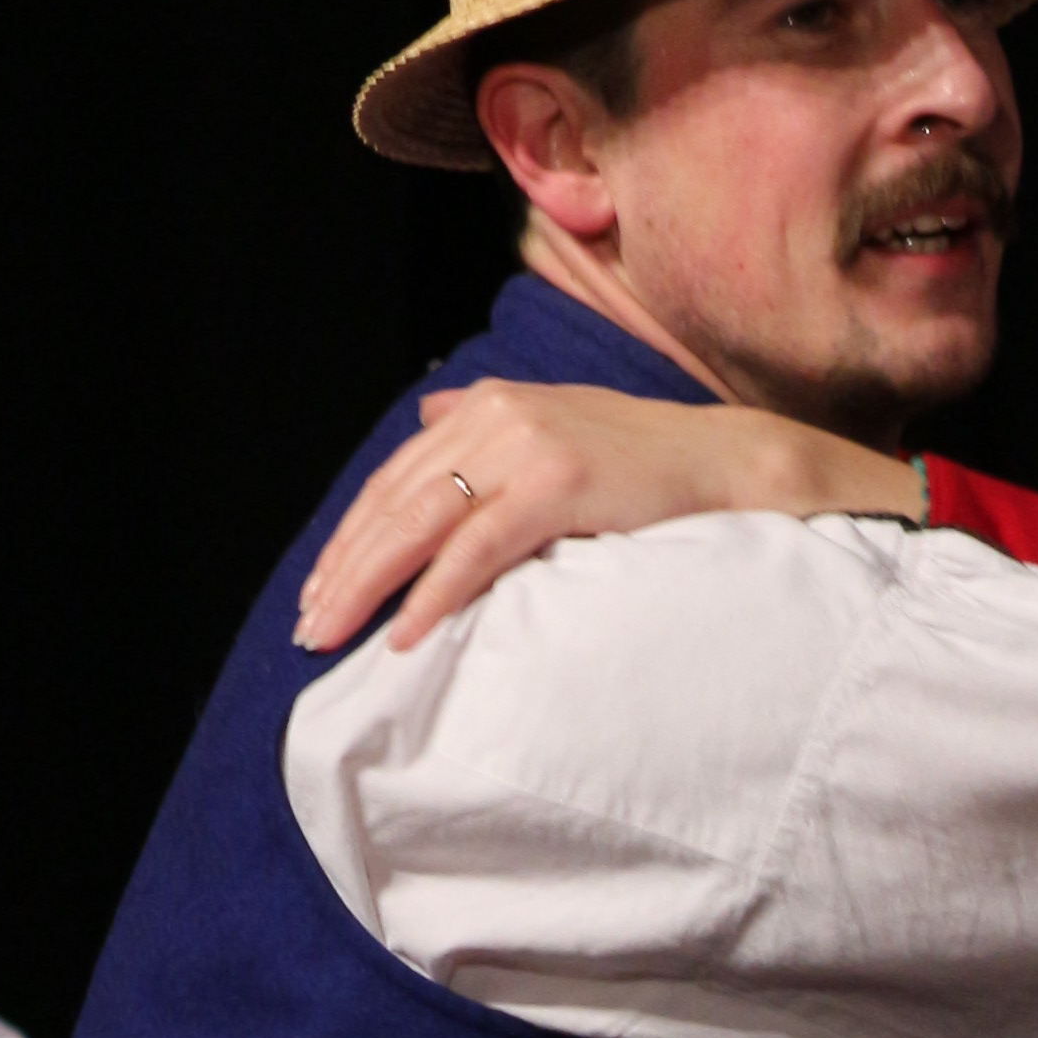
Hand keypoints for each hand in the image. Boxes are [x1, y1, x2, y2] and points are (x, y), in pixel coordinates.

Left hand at [295, 383, 927, 658]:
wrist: (729, 462)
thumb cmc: (648, 465)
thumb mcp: (557, 429)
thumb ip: (487, 424)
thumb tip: (426, 416)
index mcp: (487, 403)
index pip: (397, 477)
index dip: (351, 536)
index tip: (320, 590)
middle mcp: (495, 414)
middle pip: (395, 500)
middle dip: (344, 569)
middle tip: (308, 628)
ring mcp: (525, 444)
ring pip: (421, 522)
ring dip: (370, 584)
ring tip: (334, 635)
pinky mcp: (557, 483)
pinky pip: (477, 548)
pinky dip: (436, 593)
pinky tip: (406, 633)